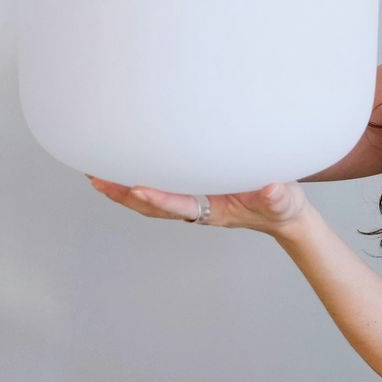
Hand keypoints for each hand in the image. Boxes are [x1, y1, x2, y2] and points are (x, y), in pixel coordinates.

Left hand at [88, 174, 310, 236]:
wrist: (283, 214)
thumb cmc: (281, 207)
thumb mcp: (284, 202)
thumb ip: (277, 197)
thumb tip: (271, 189)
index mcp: (214, 211)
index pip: (181, 205)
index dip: (159, 199)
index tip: (138, 190)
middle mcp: (197, 207)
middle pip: (153, 206)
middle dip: (125, 195)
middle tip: (97, 179)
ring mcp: (193, 200)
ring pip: (151, 199)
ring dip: (124, 189)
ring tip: (97, 174)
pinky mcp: (194, 189)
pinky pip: (161, 187)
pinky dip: (139, 180)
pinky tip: (126, 168)